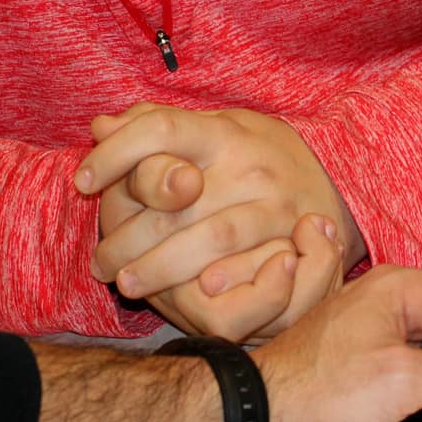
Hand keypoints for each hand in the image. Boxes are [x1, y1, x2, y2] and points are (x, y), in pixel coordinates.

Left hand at [77, 104, 366, 322]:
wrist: (338, 178)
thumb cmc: (258, 154)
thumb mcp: (215, 126)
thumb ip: (157, 125)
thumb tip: (100, 125)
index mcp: (221, 131)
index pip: (159, 130)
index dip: (115, 154)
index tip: (83, 182)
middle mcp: (247, 165)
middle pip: (176, 198)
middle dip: (127, 236)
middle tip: (100, 262)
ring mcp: (273, 203)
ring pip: (210, 238)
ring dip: (162, 266)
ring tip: (127, 283)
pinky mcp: (294, 239)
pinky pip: (252, 266)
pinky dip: (219, 281)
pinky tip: (190, 296)